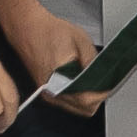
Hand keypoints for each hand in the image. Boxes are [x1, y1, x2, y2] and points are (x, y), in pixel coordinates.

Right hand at [0, 0, 99, 114]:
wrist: (26, 27)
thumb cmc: (48, 31)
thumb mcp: (80, 40)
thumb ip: (93, 61)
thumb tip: (104, 76)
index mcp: (58, 81)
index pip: (87, 100)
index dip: (102, 92)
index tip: (111, 83)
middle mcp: (50, 92)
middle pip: (84, 109)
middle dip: (97, 96)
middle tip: (104, 81)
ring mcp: (47, 94)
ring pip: (77, 108)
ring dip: (88, 97)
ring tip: (93, 79)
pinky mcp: (45, 91)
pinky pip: (68, 102)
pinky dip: (78, 95)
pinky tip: (81, 80)